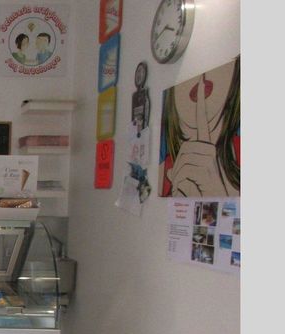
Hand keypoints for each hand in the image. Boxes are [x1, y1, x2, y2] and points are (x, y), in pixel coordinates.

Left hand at [167, 75, 220, 195]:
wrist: (208, 202)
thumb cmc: (198, 189)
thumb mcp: (186, 176)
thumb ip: (178, 170)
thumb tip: (171, 173)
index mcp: (204, 148)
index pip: (202, 122)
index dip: (201, 105)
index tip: (201, 85)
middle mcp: (209, 149)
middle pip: (183, 151)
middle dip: (180, 166)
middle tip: (190, 176)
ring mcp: (208, 157)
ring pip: (181, 162)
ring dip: (180, 176)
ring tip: (191, 182)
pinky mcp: (203, 167)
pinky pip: (181, 172)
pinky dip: (180, 182)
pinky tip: (190, 185)